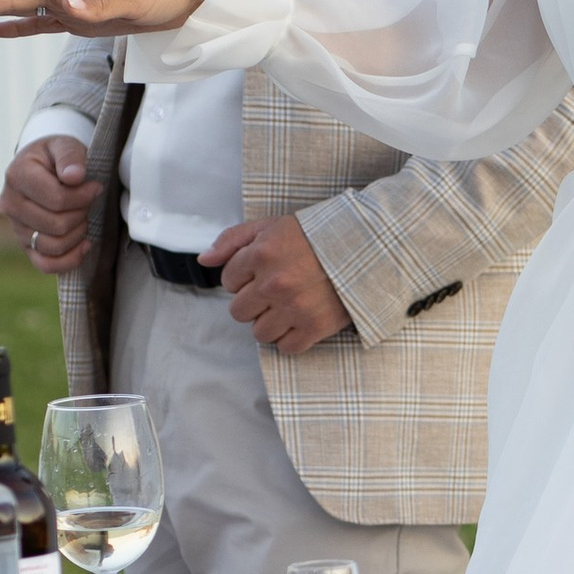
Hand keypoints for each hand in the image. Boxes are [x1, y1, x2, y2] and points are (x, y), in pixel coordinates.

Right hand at [2, 138, 95, 276]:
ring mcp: (16, 227)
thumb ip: (70, 156)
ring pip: (53, 246)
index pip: (56, 199)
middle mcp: (10, 204)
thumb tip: (75, 177)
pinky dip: (69, 260)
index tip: (95, 187)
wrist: (44, 167)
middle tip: (88, 202)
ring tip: (84, 217)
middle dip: (81, 214)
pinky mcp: (26, 245)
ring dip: (77, 234)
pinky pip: (45, 264)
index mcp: (17, 176)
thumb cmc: (56, 157)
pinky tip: (84, 244)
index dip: (83, 197)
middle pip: (56, 225)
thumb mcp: (64, 145)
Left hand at [209, 216, 351, 355]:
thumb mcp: (273, 225)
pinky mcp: (315, 326)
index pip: (228, 280)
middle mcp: (274, 283)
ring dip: (270, 323)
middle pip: (239, 311)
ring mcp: (294, 307)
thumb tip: (204, 260)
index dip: (243, 277)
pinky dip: (291, 338)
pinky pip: (286, 347)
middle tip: (274, 291)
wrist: (369, 245)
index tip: (262, 272)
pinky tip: (301, 320)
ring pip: (259, 333)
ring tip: (287, 307)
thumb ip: (233, 239)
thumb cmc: (319, 234)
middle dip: (253, 302)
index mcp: (262, 253)